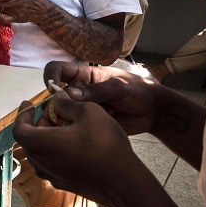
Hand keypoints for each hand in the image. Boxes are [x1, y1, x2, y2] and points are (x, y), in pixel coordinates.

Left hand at [13, 93, 141, 206]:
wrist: (123, 182)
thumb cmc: (104, 144)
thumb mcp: (87, 111)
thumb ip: (67, 103)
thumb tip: (57, 99)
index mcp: (40, 144)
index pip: (19, 129)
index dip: (22, 114)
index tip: (28, 103)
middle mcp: (41, 163)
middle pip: (31, 139)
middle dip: (41, 122)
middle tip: (57, 110)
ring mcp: (53, 176)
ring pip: (42, 152)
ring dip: (49, 136)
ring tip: (68, 124)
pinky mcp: (65, 184)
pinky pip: (53, 163)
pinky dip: (57, 149)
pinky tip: (77, 142)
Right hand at [44, 61, 158, 134]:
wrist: (154, 113)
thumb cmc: (139, 92)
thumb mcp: (119, 88)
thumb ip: (97, 90)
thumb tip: (69, 93)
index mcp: (86, 75)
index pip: (59, 69)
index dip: (51, 76)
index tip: (52, 89)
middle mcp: (80, 91)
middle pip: (55, 95)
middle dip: (53, 105)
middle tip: (61, 117)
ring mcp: (83, 108)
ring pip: (61, 112)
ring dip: (60, 120)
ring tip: (70, 129)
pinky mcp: (88, 123)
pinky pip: (73, 126)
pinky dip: (70, 131)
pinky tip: (77, 137)